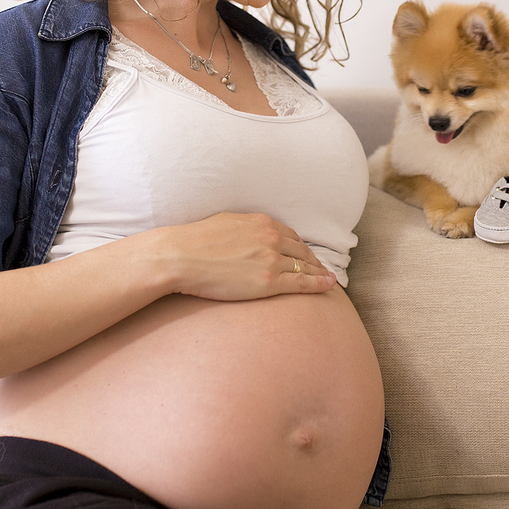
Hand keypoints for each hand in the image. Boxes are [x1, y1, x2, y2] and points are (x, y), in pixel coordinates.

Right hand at [139, 212, 335, 300]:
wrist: (180, 256)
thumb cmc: (195, 241)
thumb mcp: (226, 222)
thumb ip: (244, 228)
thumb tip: (248, 234)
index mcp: (261, 222)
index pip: (290, 235)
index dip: (301, 247)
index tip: (307, 254)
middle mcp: (271, 238)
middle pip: (301, 250)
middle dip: (314, 260)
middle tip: (323, 268)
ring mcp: (271, 260)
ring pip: (305, 266)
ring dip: (319, 273)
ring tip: (328, 279)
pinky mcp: (268, 282)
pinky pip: (301, 283)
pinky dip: (318, 284)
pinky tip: (328, 285)